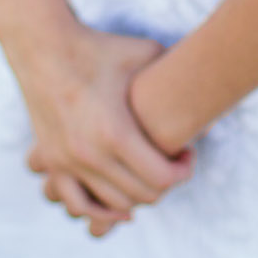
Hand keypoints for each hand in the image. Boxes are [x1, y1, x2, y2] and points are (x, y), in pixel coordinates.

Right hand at [6, 21, 195, 237]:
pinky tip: (120, 204)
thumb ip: (179, 69)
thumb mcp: (146, 53)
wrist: (43, 47)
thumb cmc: (100, 48)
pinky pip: (77, 203)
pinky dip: (99, 210)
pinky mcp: (52, 161)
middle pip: (142, 195)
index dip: (184, 172)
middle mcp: (89, 154)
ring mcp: (68, 161)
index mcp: (115, 133)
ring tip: (149, 173)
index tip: (188, 155)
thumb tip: (214, 78)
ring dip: (138, 195)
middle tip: (173, 163)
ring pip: (114, 204)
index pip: (161, 179)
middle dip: (165, 183)